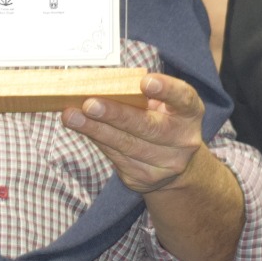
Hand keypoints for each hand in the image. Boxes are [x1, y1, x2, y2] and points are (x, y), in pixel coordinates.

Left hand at [60, 73, 203, 194]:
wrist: (175, 165)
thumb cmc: (161, 121)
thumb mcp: (162, 105)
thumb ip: (141, 94)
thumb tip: (100, 83)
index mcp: (189, 113)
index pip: (183, 98)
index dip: (166, 89)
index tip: (145, 82)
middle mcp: (183, 140)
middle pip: (148, 127)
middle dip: (116, 115)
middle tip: (90, 104)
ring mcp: (166, 163)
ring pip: (126, 145)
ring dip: (95, 129)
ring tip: (71, 116)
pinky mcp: (144, 178)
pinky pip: (116, 157)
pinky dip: (97, 140)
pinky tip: (81, 128)